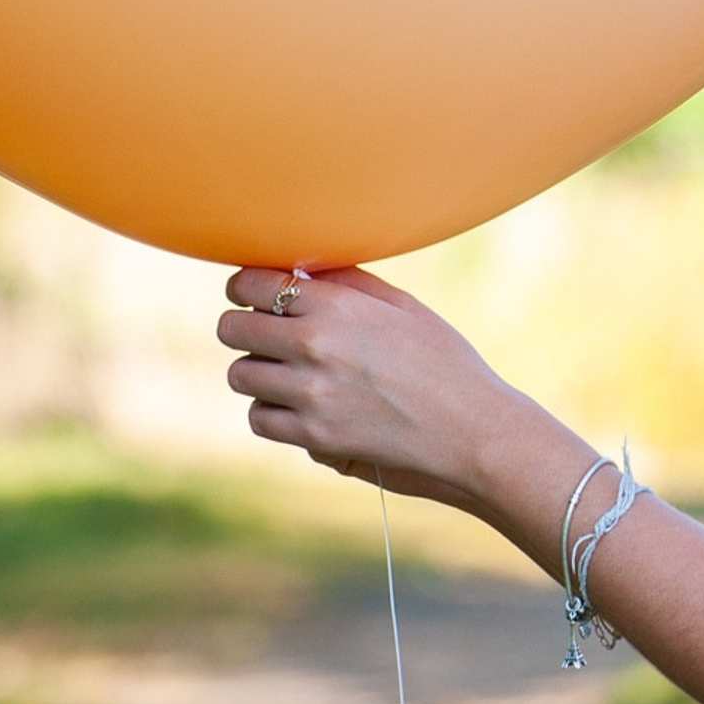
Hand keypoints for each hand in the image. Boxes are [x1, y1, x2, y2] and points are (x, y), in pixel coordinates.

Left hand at [220, 266, 513, 509]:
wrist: (471, 428)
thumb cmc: (444, 361)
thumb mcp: (404, 307)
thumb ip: (349, 283)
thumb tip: (304, 267)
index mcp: (338, 306)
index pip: (253, 285)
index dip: (244, 286)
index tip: (250, 293)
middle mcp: (315, 345)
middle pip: (233, 328)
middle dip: (243, 325)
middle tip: (263, 332)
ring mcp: (310, 394)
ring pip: (240, 375)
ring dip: (257, 371)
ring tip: (286, 372)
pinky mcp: (312, 436)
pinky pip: (259, 418)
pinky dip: (271, 411)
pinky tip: (297, 405)